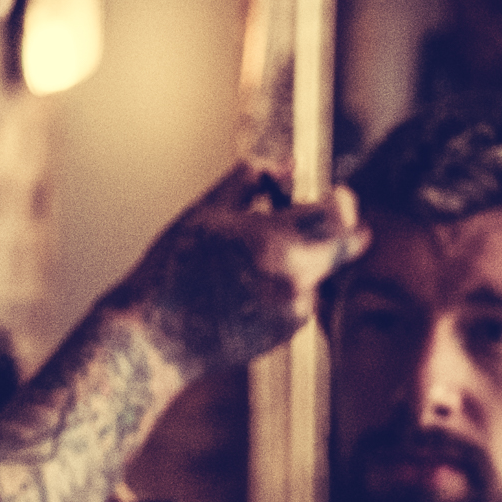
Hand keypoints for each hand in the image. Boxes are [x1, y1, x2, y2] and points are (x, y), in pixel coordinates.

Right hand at [107, 164, 365, 374]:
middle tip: (300, 224)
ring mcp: (295, 309)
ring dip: (300, 260)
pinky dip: (283, 288)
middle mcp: (293, 277)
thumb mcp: (203, 213)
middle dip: (331, 230)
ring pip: (320, 271)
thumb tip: (287, 164)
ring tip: (245, 266)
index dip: (341, 202)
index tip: (336, 196)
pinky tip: (241, 292)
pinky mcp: (290, 331)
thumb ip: (248, 180)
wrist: (155, 337)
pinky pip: (301, 298)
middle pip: (346, 245)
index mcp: (271, 240)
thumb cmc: (171, 270)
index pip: (338, 214)